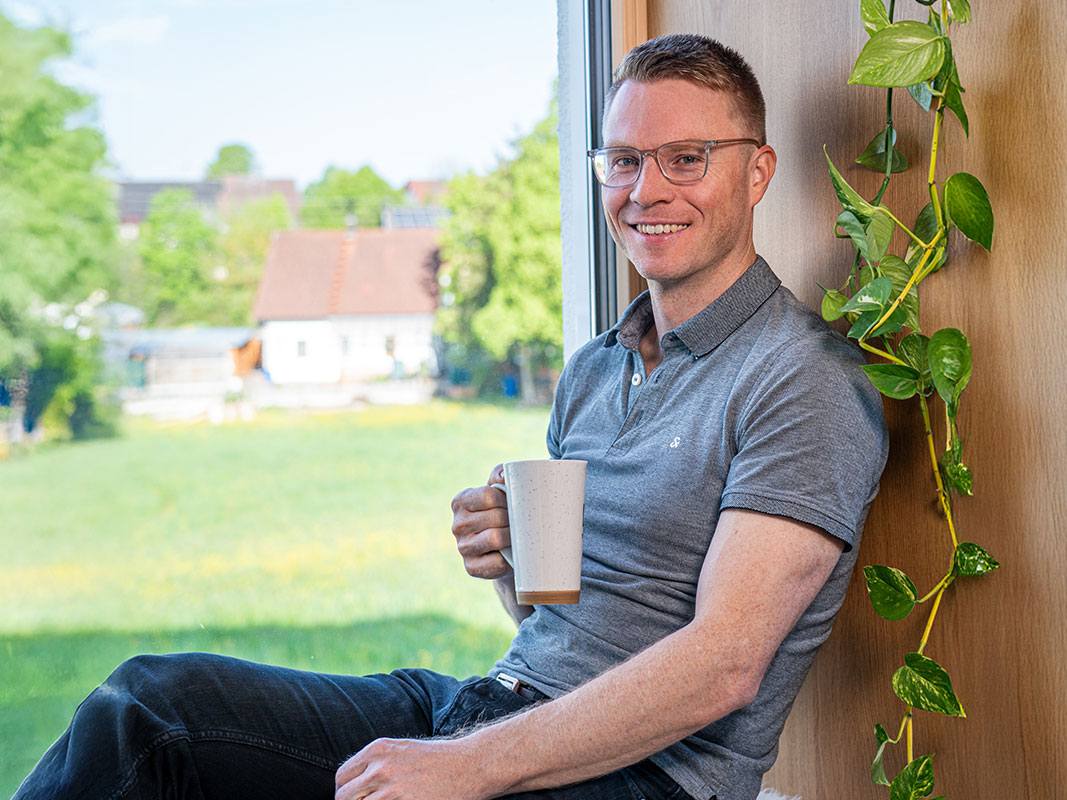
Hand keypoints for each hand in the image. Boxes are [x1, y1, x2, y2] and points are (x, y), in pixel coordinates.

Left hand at [335, 737, 490, 799]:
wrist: (470, 765)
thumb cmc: (438, 759)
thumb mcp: (402, 750)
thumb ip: (377, 763)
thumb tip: (356, 784)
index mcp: (377, 750)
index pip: (342, 779)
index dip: (347, 792)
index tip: (358, 798)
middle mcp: (380, 769)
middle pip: (345, 798)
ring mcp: (392, 791)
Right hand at [450, 464, 511, 579]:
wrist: (503, 550)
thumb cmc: (502, 515)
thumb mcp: (499, 491)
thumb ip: (500, 475)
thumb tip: (504, 473)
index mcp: (460, 501)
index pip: (488, 495)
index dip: (506, 499)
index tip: (512, 504)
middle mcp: (457, 524)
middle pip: (495, 517)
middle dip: (512, 519)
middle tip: (519, 522)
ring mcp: (462, 547)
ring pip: (495, 538)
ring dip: (512, 537)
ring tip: (516, 536)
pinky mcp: (471, 567)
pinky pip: (497, 561)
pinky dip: (509, 558)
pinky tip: (510, 554)